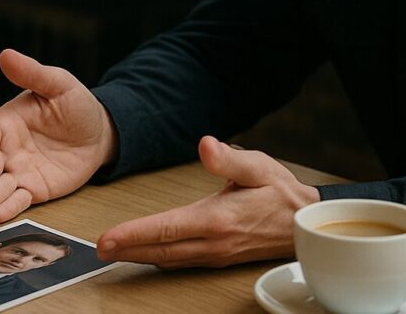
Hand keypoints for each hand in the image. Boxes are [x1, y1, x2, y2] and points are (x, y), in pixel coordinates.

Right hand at [0, 49, 117, 223]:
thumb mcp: (58, 84)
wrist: (100, 132)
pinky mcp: (34, 189)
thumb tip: (6, 54)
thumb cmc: (76, 104)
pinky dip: (7, 208)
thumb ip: (32, 74)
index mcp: (6, 123)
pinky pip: (18, 200)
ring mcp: (19, 171)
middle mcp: (7, 149)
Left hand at [96, 136, 319, 267]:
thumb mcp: (258, 166)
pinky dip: (159, 257)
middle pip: (161, 250)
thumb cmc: (281, 193)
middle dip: (127, 250)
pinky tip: (148, 253)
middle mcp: (213, 243)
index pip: (167, 228)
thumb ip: (228, 158)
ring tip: (114, 251)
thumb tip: (206, 145)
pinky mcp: (218, 258)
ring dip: (140, 256)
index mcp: (218, 219)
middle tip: (98, 249)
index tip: (107, 238)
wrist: (307, 225)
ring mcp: (215, 254)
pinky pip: (181, 261)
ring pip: (169, 259)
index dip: (134, 234)